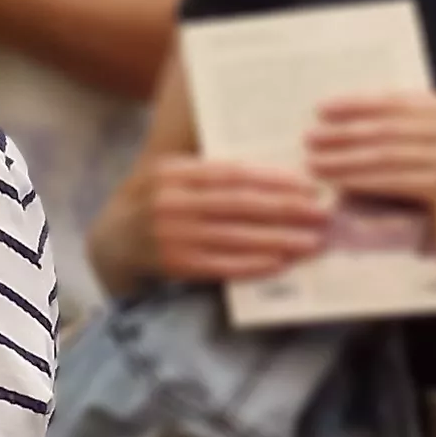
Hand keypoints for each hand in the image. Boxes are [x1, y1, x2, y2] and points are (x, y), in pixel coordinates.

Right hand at [145, 154, 334, 284]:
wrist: (112, 241)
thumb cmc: (156, 202)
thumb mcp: (173, 177)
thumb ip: (212, 174)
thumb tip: (279, 176)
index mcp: (172, 171)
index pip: (232, 174)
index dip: (274, 181)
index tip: (309, 186)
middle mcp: (169, 201)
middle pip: (238, 205)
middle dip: (286, 210)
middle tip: (323, 214)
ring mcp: (170, 235)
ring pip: (235, 237)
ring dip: (279, 240)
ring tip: (313, 242)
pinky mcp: (174, 264)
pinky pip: (222, 265)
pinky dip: (254, 265)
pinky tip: (281, 263)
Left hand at [305, 92, 435, 207]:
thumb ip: (430, 131)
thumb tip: (374, 128)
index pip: (401, 102)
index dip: (358, 103)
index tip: (323, 107)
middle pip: (388, 127)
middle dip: (344, 132)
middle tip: (310, 138)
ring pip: (387, 154)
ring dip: (346, 158)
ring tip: (314, 163)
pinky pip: (399, 182)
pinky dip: (366, 181)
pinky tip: (341, 184)